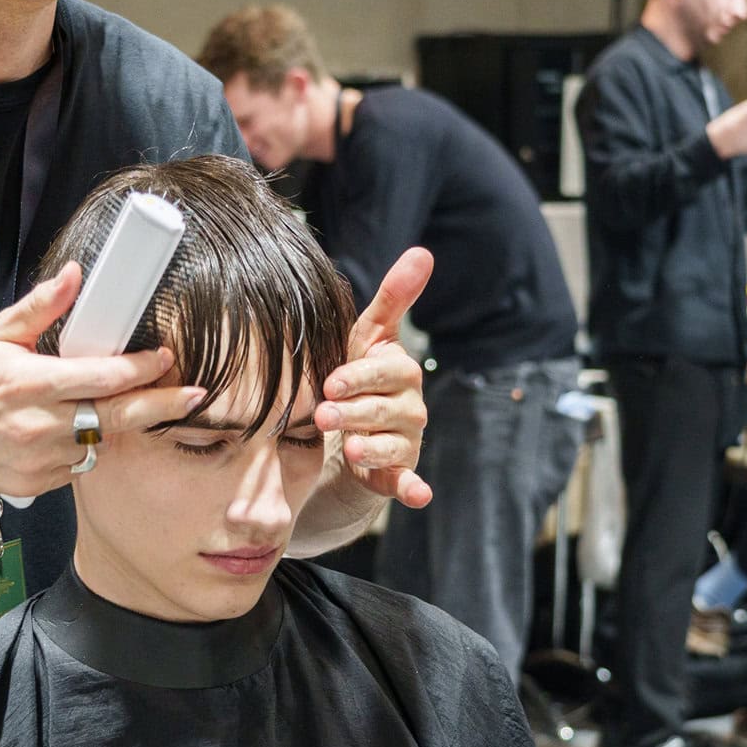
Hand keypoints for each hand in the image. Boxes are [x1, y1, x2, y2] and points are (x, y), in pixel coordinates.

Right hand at [0, 264, 203, 498]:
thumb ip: (40, 308)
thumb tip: (74, 275)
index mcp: (28, 384)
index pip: (101, 378)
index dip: (141, 369)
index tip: (166, 358)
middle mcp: (37, 426)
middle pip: (117, 419)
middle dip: (162, 406)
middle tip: (194, 396)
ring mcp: (37, 461)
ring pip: (100, 444)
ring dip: (119, 426)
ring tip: (130, 407)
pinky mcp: (35, 484)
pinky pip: (77, 465)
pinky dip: (85, 447)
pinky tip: (77, 430)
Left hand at [312, 248, 433, 508]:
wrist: (346, 432)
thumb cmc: (356, 374)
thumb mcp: (367, 335)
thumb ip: (394, 298)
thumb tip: (423, 252)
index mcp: (400, 371)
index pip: (386, 372)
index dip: (359, 377)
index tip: (330, 382)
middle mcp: (409, 406)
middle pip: (386, 409)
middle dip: (355, 411)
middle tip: (323, 415)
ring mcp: (406, 442)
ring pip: (392, 444)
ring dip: (371, 447)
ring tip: (349, 449)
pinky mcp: (399, 473)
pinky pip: (410, 482)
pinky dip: (414, 489)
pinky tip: (418, 494)